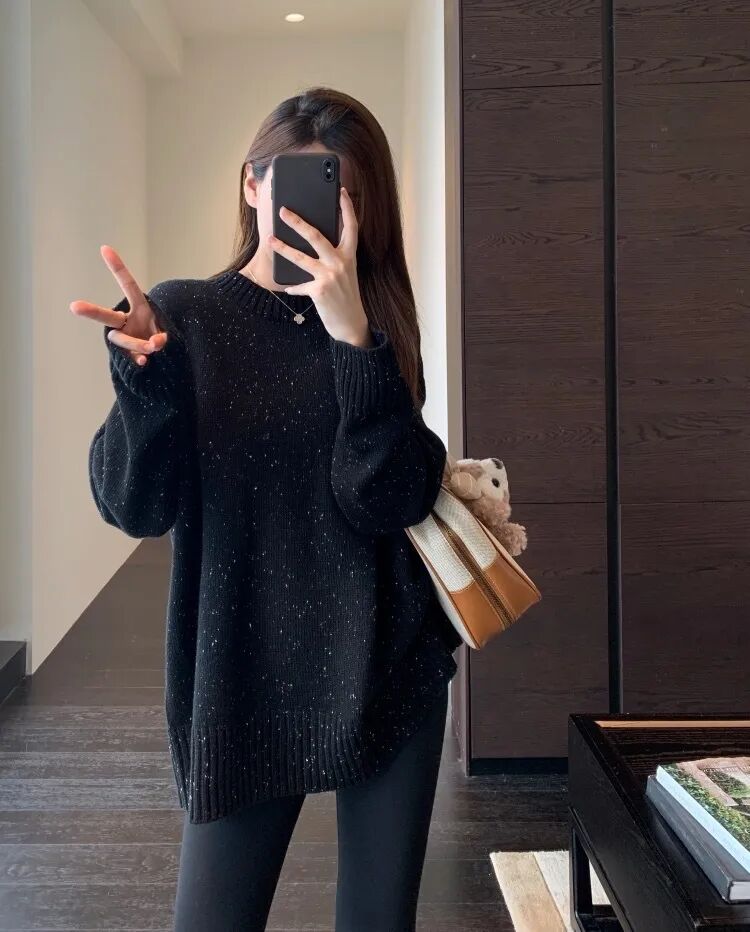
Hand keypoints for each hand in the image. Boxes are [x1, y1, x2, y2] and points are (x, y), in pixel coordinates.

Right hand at [70, 245, 168, 366]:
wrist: (157, 353)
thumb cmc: (159, 334)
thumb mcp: (165, 332)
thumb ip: (160, 337)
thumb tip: (153, 344)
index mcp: (139, 306)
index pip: (128, 285)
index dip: (117, 268)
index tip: (104, 248)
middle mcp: (126, 320)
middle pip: (106, 315)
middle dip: (91, 311)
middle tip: (73, 306)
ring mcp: (124, 337)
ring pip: (122, 339)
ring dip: (138, 343)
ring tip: (152, 347)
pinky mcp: (126, 354)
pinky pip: (129, 356)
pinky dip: (138, 359)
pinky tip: (143, 362)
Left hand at [268, 187, 373, 346]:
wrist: (351, 324)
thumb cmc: (346, 296)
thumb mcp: (346, 273)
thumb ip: (334, 257)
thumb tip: (314, 241)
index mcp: (349, 256)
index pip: (351, 226)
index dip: (347, 207)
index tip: (341, 191)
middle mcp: (341, 263)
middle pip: (316, 236)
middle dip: (297, 222)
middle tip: (283, 211)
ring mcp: (330, 277)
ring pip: (301, 257)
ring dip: (283, 248)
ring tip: (270, 240)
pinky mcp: (319, 291)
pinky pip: (299, 284)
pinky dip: (293, 286)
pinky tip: (288, 286)